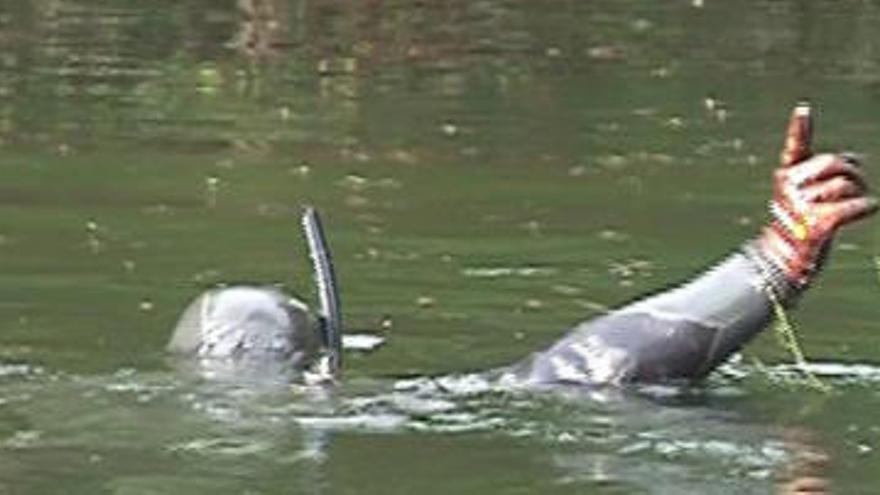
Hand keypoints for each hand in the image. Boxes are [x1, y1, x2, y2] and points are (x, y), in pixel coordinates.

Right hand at [755, 104, 877, 286]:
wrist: (786, 258)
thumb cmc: (804, 222)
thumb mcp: (810, 193)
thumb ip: (828, 173)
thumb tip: (857, 159)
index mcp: (786, 175)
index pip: (795, 147)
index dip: (800, 128)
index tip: (803, 109)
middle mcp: (788, 187)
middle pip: (836, 164)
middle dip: (855, 174)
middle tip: (857, 188)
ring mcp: (799, 205)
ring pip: (847, 187)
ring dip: (860, 195)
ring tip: (851, 207)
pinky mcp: (814, 224)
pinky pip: (853, 206)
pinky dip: (866, 207)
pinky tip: (869, 208)